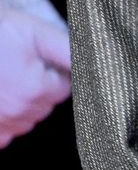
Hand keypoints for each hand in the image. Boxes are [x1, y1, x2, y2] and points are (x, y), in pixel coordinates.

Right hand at [0, 5, 71, 147]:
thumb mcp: (37, 33)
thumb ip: (70, 50)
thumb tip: (96, 62)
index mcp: (34, 89)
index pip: (64, 89)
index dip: (55, 73)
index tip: (40, 60)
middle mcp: (17, 111)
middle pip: (46, 106)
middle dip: (41, 88)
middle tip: (21, 67)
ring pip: (27, 121)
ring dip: (24, 105)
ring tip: (9, 80)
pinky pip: (4, 137)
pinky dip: (6, 123)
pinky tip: (2, 100)